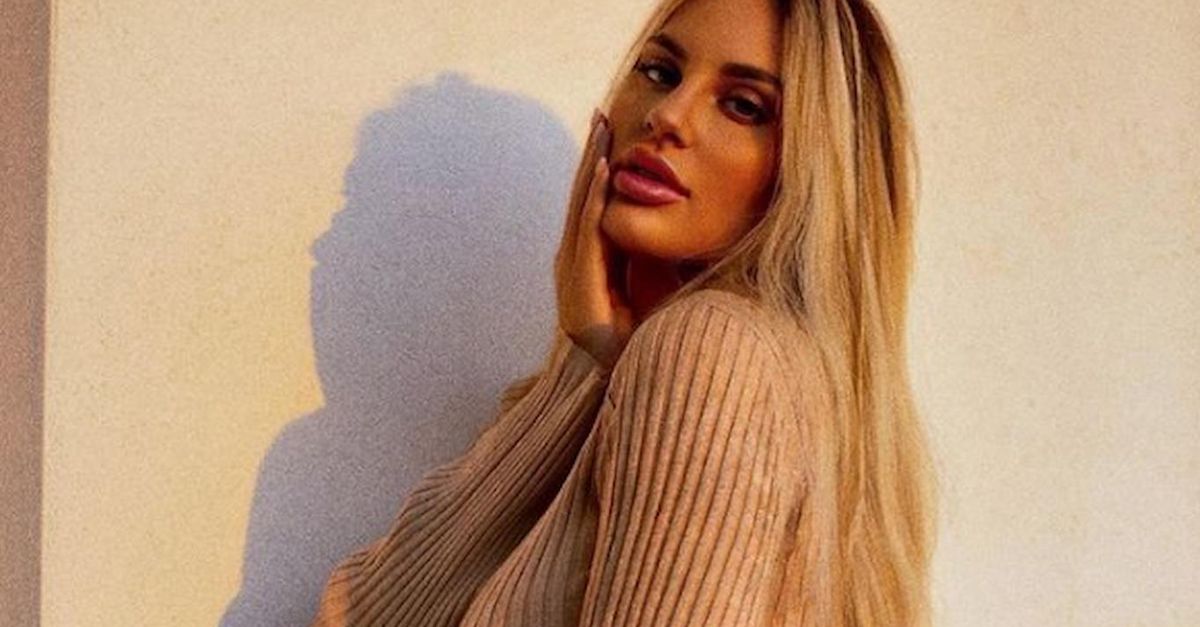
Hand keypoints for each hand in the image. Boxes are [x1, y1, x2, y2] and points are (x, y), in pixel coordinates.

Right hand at [554, 109, 633, 371]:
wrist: (641, 381)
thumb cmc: (652, 336)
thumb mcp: (650, 280)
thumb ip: (646, 250)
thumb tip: (666, 216)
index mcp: (587, 264)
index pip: (591, 205)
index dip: (599, 166)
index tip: (611, 130)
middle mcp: (573, 267)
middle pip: (582, 200)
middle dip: (592, 155)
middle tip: (602, 114)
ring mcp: (571, 279)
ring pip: (581, 210)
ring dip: (592, 166)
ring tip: (603, 129)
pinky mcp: (579, 290)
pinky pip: (587, 235)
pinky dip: (595, 199)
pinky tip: (606, 170)